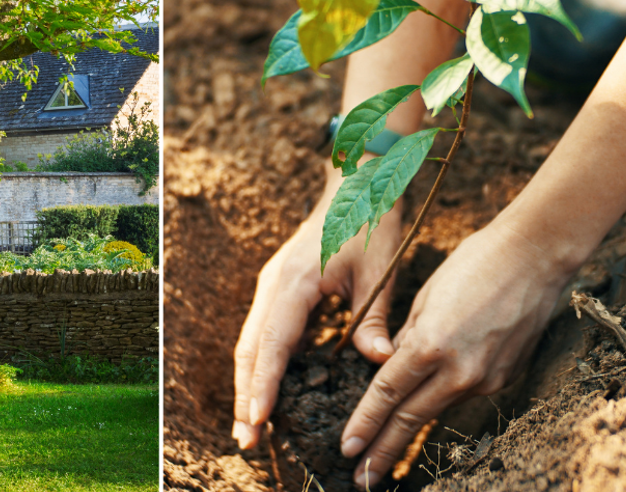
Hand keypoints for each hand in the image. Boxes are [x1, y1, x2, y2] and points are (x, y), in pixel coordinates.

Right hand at [232, 168, 403, 449]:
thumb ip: (374, 319)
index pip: (273, 343)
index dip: (263, 385)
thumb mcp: (379, 272)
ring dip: (249, 383)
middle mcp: (274, 285)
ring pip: (251, 343)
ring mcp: (272, 286)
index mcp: (295, 282)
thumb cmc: (370, 223)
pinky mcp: (279, 289)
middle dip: (246, 396)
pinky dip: (262, 365)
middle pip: (250, 349)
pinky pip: (264, 332)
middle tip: (246, 441)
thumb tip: (380, 361)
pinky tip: (268, 392)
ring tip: (250, 426)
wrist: (357, 184)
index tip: (257, 420)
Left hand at [339, 219, 575, 487]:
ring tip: (385, 457)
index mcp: (431, 344)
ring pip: (437, 408)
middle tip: (361, 479)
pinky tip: (427, 408)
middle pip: (410, 418)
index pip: (387, 394)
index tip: (347, 448)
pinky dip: (442, 400)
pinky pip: (463, 394)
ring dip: (410, 432)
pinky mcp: (505, 378)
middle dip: (382, 451)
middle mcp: (460, 370)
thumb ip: (407, 339)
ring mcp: (486, 378)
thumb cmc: (474, 263)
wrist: (536, 256)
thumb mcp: (426, 297)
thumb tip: (391, 365)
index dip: (365, 424)